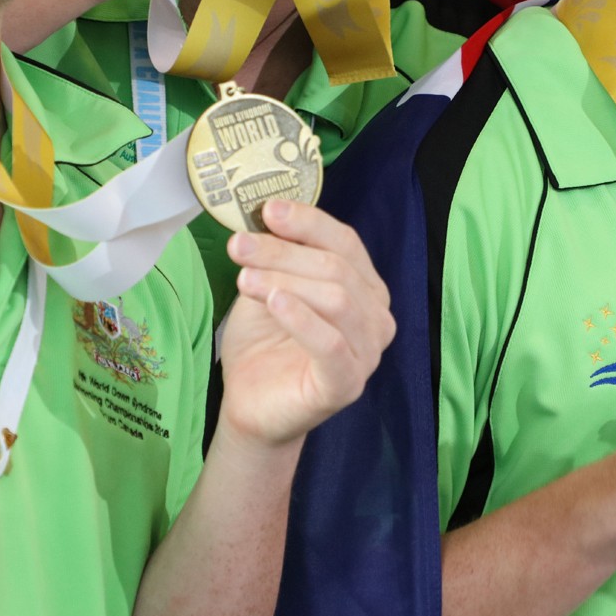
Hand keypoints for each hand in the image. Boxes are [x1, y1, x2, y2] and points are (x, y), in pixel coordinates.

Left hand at [216, 200, 393, 447]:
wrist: (251, 405)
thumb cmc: (264, 344)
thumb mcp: (268, 287)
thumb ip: (276, 257)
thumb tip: (266, 214)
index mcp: (363, 287)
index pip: (346, 242)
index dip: (308, 222)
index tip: (268, 210)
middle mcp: (375, 317)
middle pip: (337, 268)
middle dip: (284, 252)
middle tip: (240, 247)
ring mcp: (367, 352)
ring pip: (336, 299)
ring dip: (285, 281)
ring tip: (244, 278)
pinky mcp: (347, 383)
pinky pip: (331, 344)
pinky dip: (303, 319)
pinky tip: (275, 303)